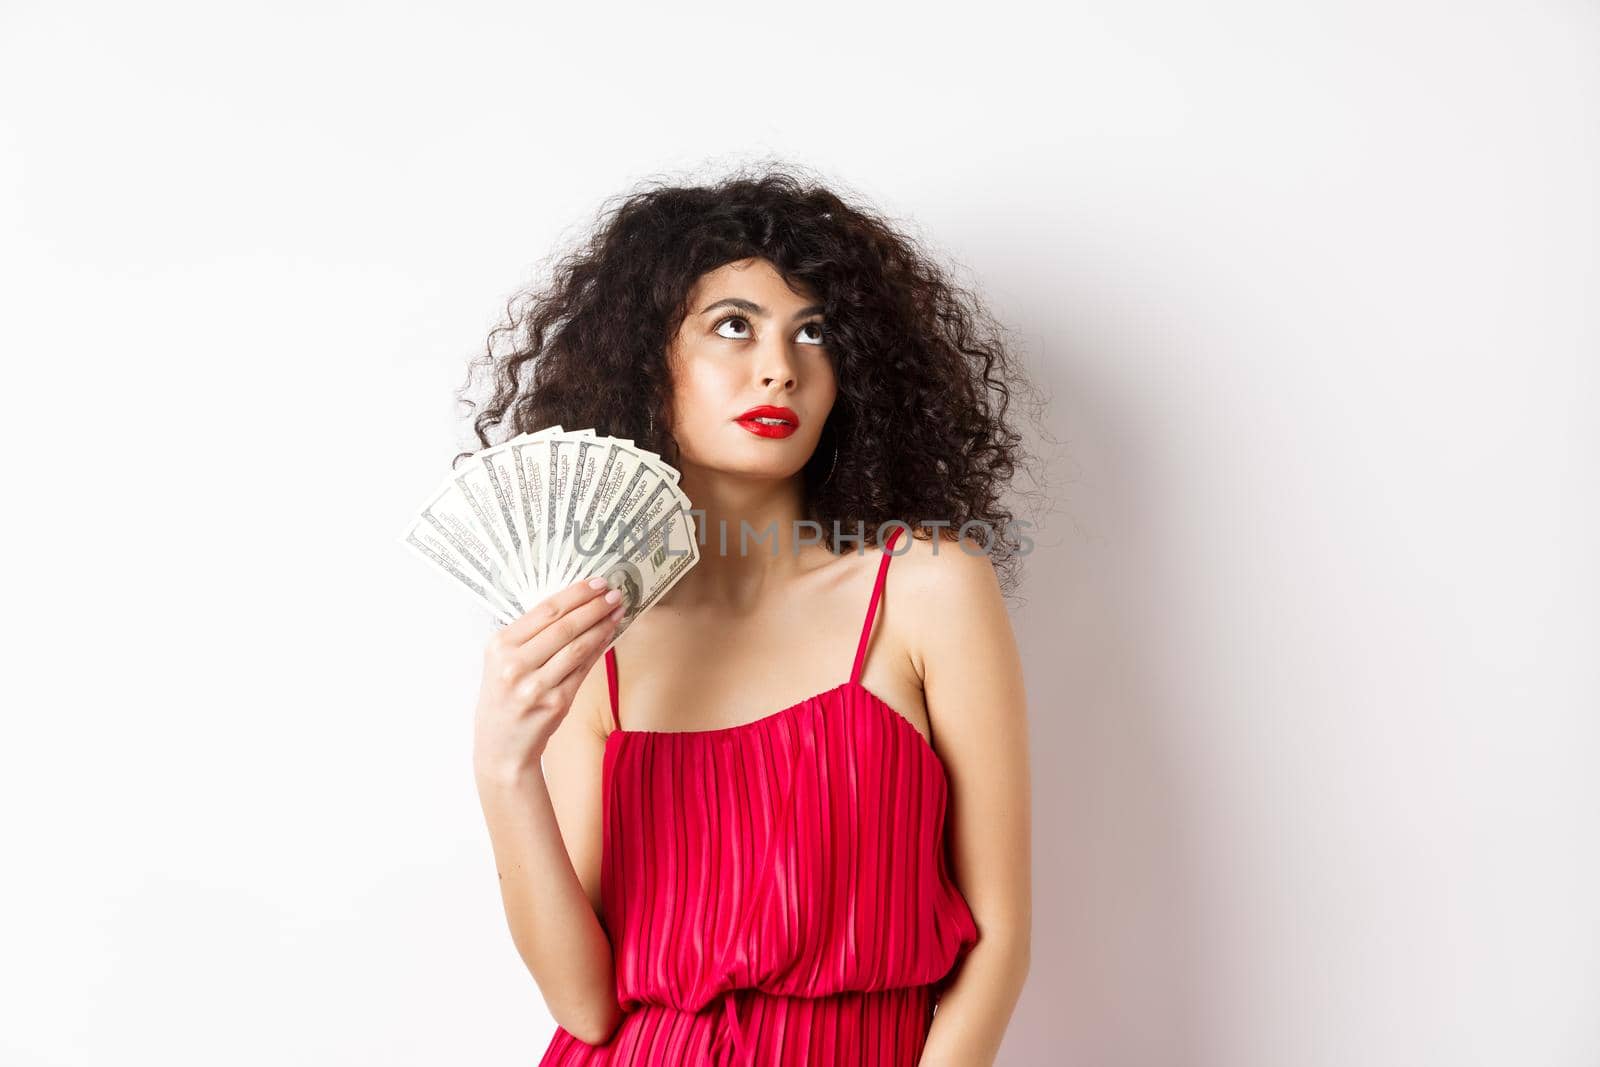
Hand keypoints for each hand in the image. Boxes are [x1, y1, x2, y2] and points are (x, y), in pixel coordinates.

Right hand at [472, 576, 625, 782]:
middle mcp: (514, 664)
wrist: (500, 747)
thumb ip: (530, 635)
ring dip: (602, 625)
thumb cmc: (504, 698)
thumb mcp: (503, 661)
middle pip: (564, 625)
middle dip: (594, 606)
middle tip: (614, 592)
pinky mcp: (555, 703)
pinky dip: (599, 649)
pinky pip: (583, 669)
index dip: (575, 594)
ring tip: (618, 610)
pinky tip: (609, 635)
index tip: (596, 583)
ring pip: (577, 646)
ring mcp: (535, 685)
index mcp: (499, 646)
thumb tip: (573, 604)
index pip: (544, 610)